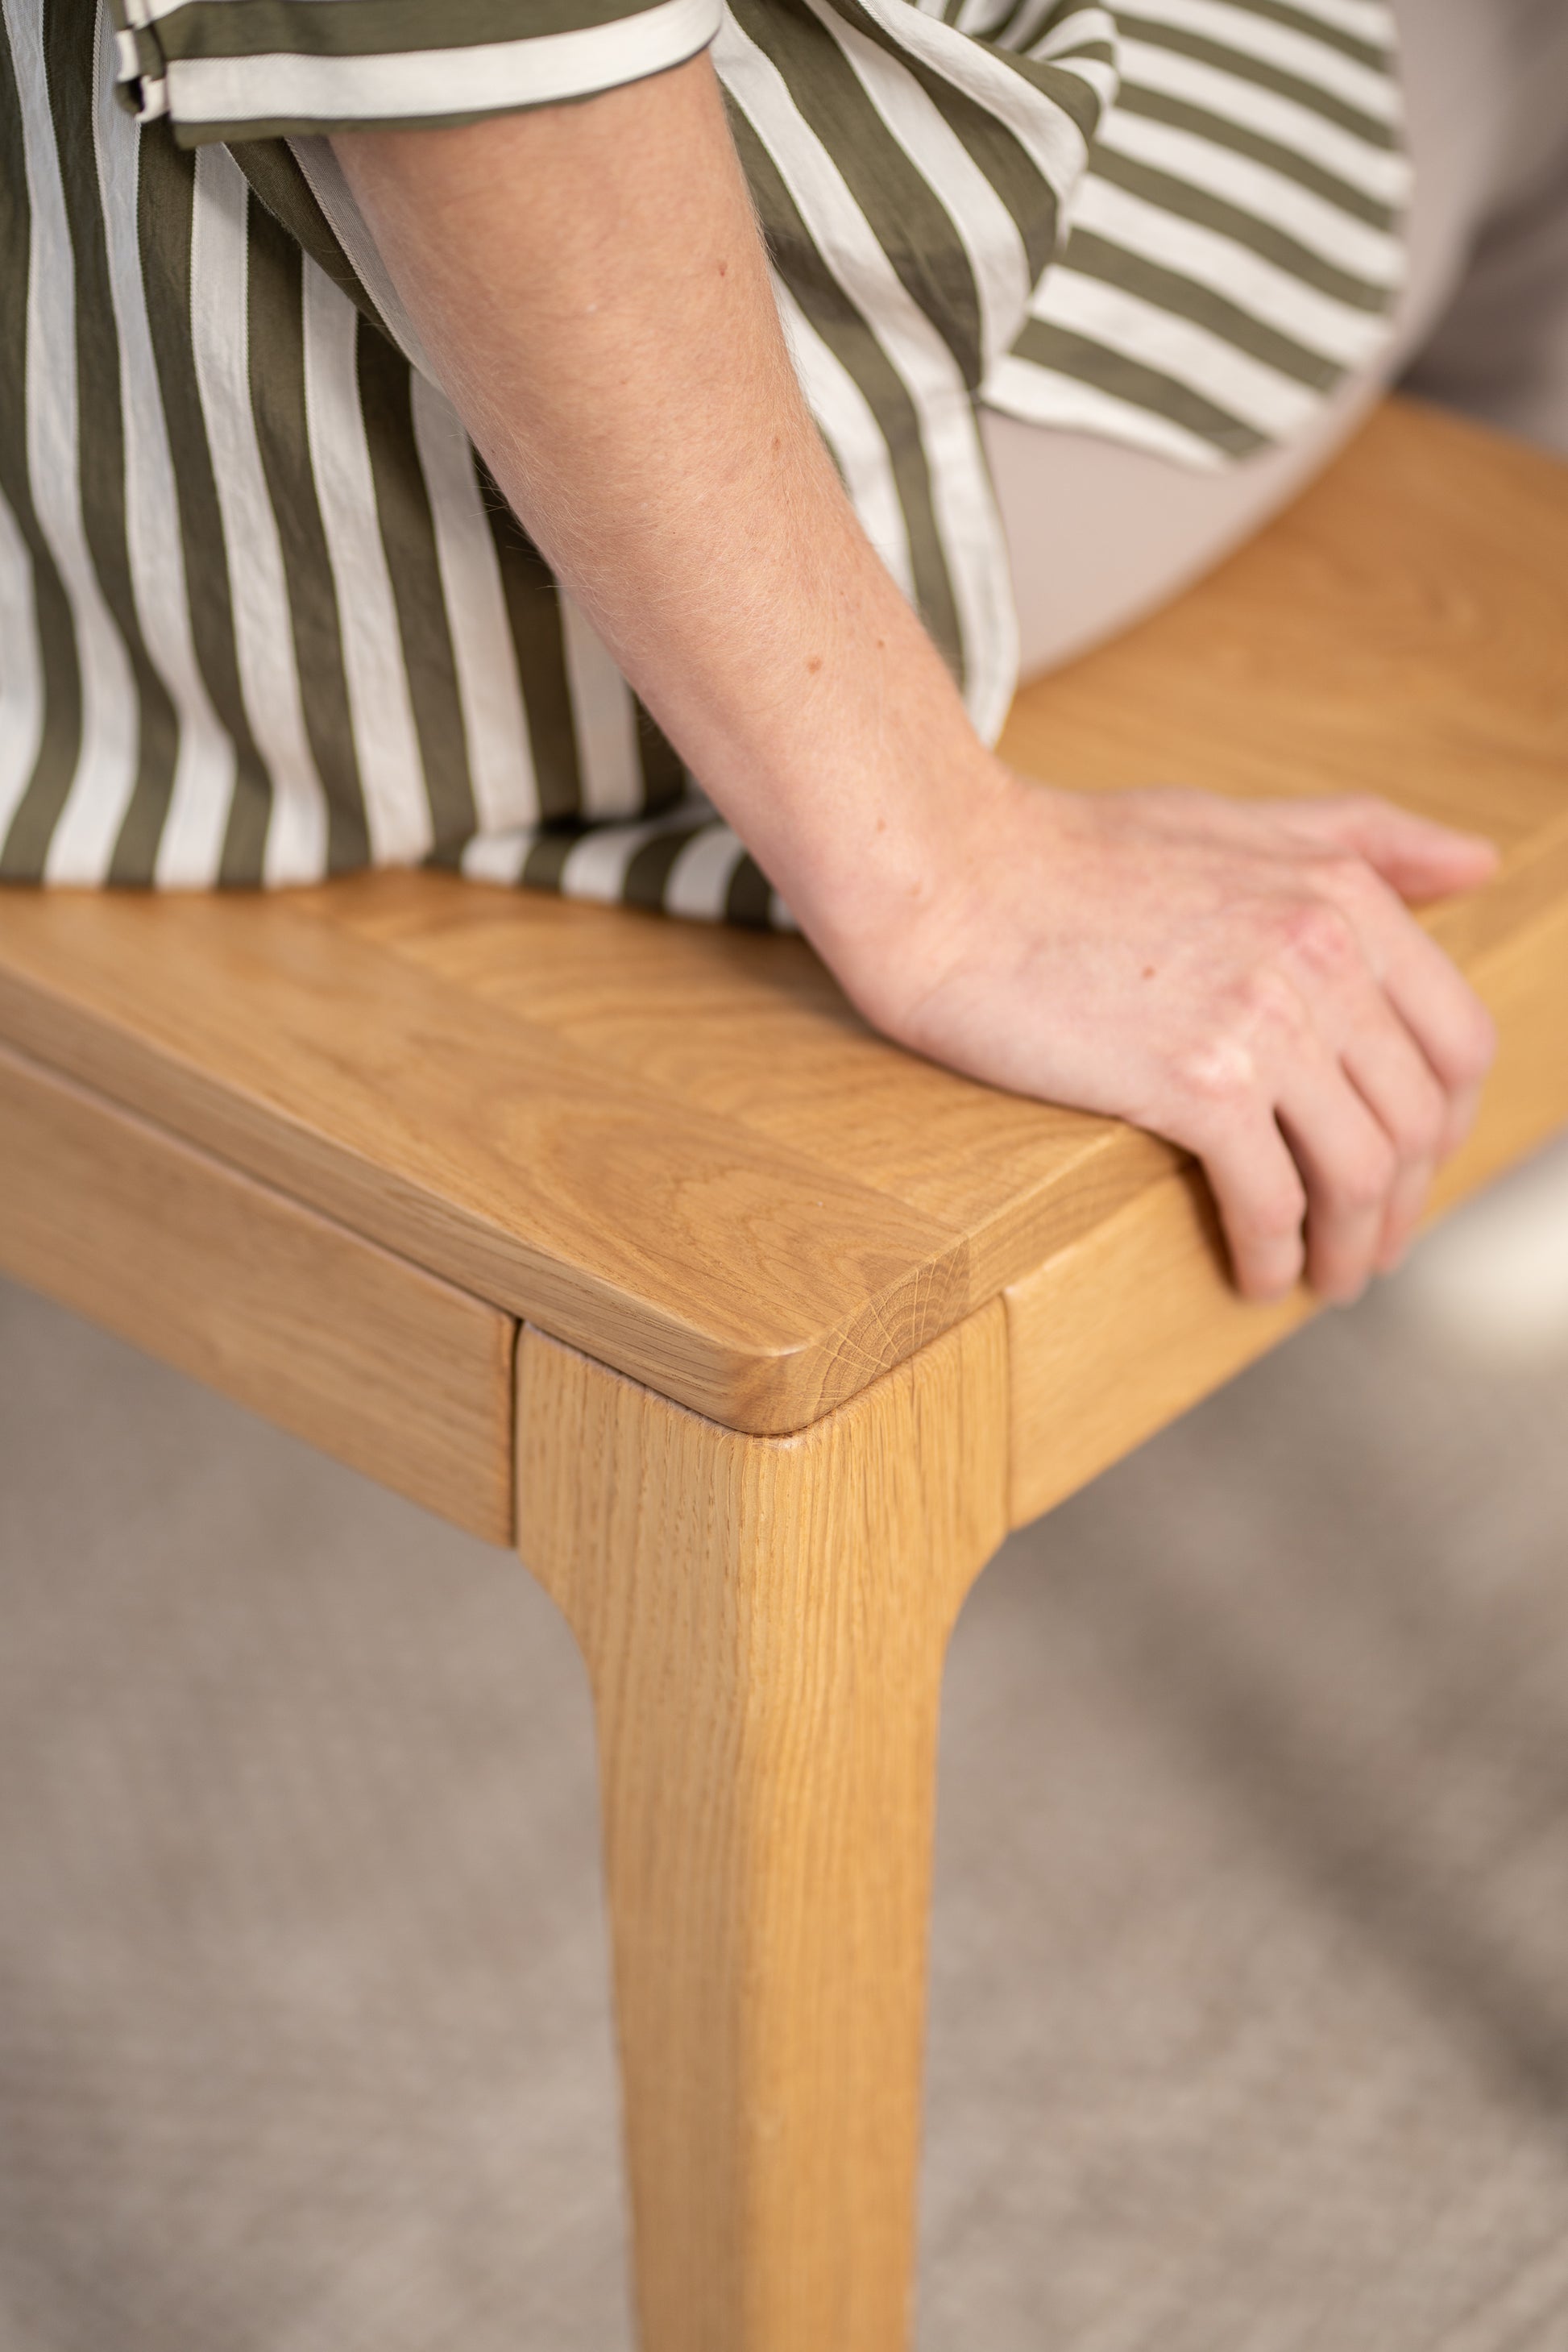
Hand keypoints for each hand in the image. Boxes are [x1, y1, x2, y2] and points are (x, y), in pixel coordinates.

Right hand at [821, 774, 1497, 1303]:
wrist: (950, 880)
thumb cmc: (1072, 852)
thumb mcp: (1237, 820)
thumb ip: (1362, 839)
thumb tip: (1478, 863)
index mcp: (1343, 893)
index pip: (1456, 1040)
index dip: (1446, 1123)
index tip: (1412, 1165)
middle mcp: (1322, 953)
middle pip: (1415, 1120)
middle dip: (1403, 1203)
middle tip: (1367, 1248)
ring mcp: (1265, 1020)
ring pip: (1359, 1173)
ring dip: (1350, 1248)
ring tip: (1322, 1280)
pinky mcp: (1196, 1083)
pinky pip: (1270, 1201)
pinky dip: (1274, 1254)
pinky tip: (1254, 1275)